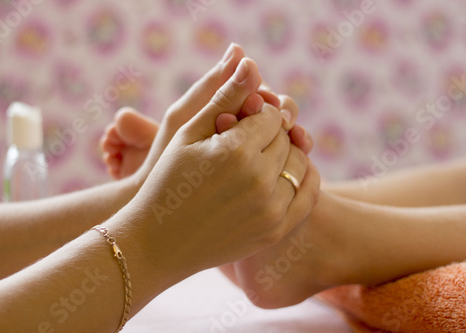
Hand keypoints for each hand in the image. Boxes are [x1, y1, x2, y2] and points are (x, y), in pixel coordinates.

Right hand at [127, 58, 315, 279]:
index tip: (242, 119)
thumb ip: (223, 95)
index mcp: (236, 150)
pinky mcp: (276, 230)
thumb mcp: (187, 132)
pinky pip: (308, 194)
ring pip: (299, 163)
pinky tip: (283, 173)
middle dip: (269, 133)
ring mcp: (271, 209)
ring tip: (259, 157)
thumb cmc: (166, 180)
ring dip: (285, 154)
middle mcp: (259, 179)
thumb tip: (251, 60)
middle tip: (247, 140)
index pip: (271, 114)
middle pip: (286, 137)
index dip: (257, 112)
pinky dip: (303, 178)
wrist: (158, 241)